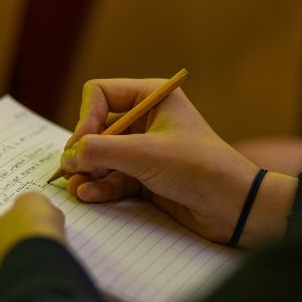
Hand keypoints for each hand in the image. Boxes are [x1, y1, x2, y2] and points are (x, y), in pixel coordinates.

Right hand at [60, 78, 297, 246]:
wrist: (234, 207)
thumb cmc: (199, 168)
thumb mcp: (145, 154)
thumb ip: (101, 151)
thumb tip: (67, 155)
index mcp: (152, 96)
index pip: (100, 94)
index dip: (85, 118)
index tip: (82, 145)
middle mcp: (147, 119)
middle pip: (97, 127)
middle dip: (83, 151)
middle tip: (72, 171)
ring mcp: (146, 149)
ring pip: (102, 155)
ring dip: (87, 172)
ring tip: (78, 188)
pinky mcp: (146, 176)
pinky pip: (112, 177)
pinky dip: (100, 186)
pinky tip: (90, 196)